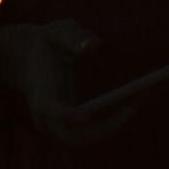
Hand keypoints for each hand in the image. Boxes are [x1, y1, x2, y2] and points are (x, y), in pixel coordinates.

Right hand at [0, 17, 132, 144]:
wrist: (28, 58)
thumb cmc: (48, 43)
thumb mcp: (58, 31)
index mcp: (41, 93)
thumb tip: (93, 44)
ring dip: (114, 125)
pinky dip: (112, 121)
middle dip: (104, 127)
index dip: (68, 117)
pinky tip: (133, 99)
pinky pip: (91, 132)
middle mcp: (47, 116)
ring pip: (86, 138)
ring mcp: (57, 124)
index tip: (87, 116)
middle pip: (73, 137)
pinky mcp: (69, 125)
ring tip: (139, 98)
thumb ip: (74, 36)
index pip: (51, 111)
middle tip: (133, 106)